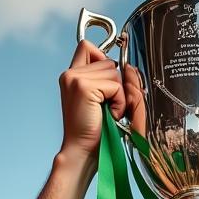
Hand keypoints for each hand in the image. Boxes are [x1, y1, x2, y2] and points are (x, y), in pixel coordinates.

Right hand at [59, 42, 123, 158]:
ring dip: (119, 94)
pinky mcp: (84, 87)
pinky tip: (110, 115)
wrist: (83, 152)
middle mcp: (70, 74)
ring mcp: (75, 79)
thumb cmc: (94, 132)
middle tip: (109, 106)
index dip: (103, 58)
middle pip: (107, 60)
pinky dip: (119, 102)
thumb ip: (106, 79)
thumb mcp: (100, 100)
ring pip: (113, 71)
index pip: (87, 47)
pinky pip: (115, 85)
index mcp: (71, 75)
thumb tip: (128, 66)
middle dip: (116, 83)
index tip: (108, 81)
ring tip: (108, 111)